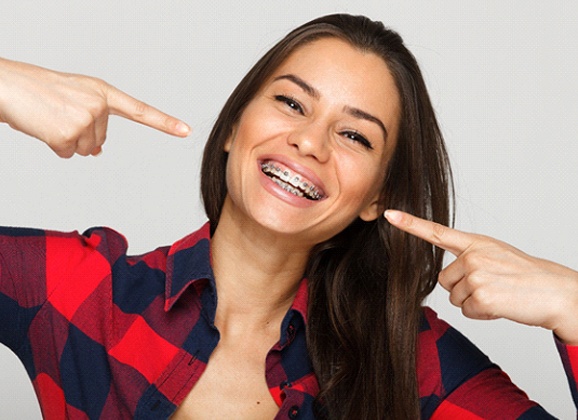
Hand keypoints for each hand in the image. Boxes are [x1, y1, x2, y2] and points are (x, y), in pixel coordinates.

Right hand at [0, 58, 189, 157]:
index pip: (140, 110)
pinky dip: (53, 146)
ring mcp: (85, 119)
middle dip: (79, 133)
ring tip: (50, 118)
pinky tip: (43, 127)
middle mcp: (98, 104)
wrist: (7, 85)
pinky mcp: (68, 134)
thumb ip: (94, 121)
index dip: (164, 122)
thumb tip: (96, 152)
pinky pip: (67, 153)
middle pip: (100, 140)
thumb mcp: (74, 99)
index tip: (186, 131)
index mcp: (103, 92)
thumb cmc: (39, 90)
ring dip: (65, 140)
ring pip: (85, 149)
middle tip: (58, 114)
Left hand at [385, 209, 577, 344]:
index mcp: (475, 243)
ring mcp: (476, 275)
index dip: (410, 224)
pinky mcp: (481, 296)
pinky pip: (467, 311)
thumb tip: (447, 277)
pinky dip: (482, 314)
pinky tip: (500, 305)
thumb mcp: (496, 255)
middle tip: (491, 286)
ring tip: (498, 294)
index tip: (389, 214)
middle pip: (444, 280)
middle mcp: (472, 256)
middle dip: (463, 289)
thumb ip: (469, 258)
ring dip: (474, 302)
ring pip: (455, 298)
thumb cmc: (525, 275)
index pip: (437, 232)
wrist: (554, 291)